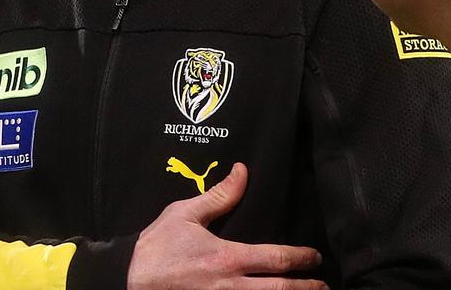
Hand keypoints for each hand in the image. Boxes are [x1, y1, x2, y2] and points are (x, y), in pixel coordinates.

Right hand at [127, 163, 326, 289]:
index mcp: (228, 258)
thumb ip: (219, 196)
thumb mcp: (185, 214)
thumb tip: (242, 172)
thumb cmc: (156, 247)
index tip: (315, 257)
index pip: (277, 259)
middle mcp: (230, 287)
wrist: (127, 280)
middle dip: (306, 288)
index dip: (302, 258)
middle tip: (323, 286)